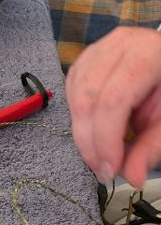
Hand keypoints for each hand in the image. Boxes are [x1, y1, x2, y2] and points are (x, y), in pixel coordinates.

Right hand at [67, 26, 160, 187]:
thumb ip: (152, 147)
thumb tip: (132, 178)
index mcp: (147, 54)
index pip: (113, 100)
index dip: (106, 139)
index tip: (111, 169)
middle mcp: (117, 46)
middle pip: (86, 100)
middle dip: (90, 142)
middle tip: (102, 169)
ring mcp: (97, 50)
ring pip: (74, 99)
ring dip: (83, 134)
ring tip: (100, 154)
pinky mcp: (85, 61)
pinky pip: (72, 95)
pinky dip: (80, 120)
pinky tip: (95, 130)